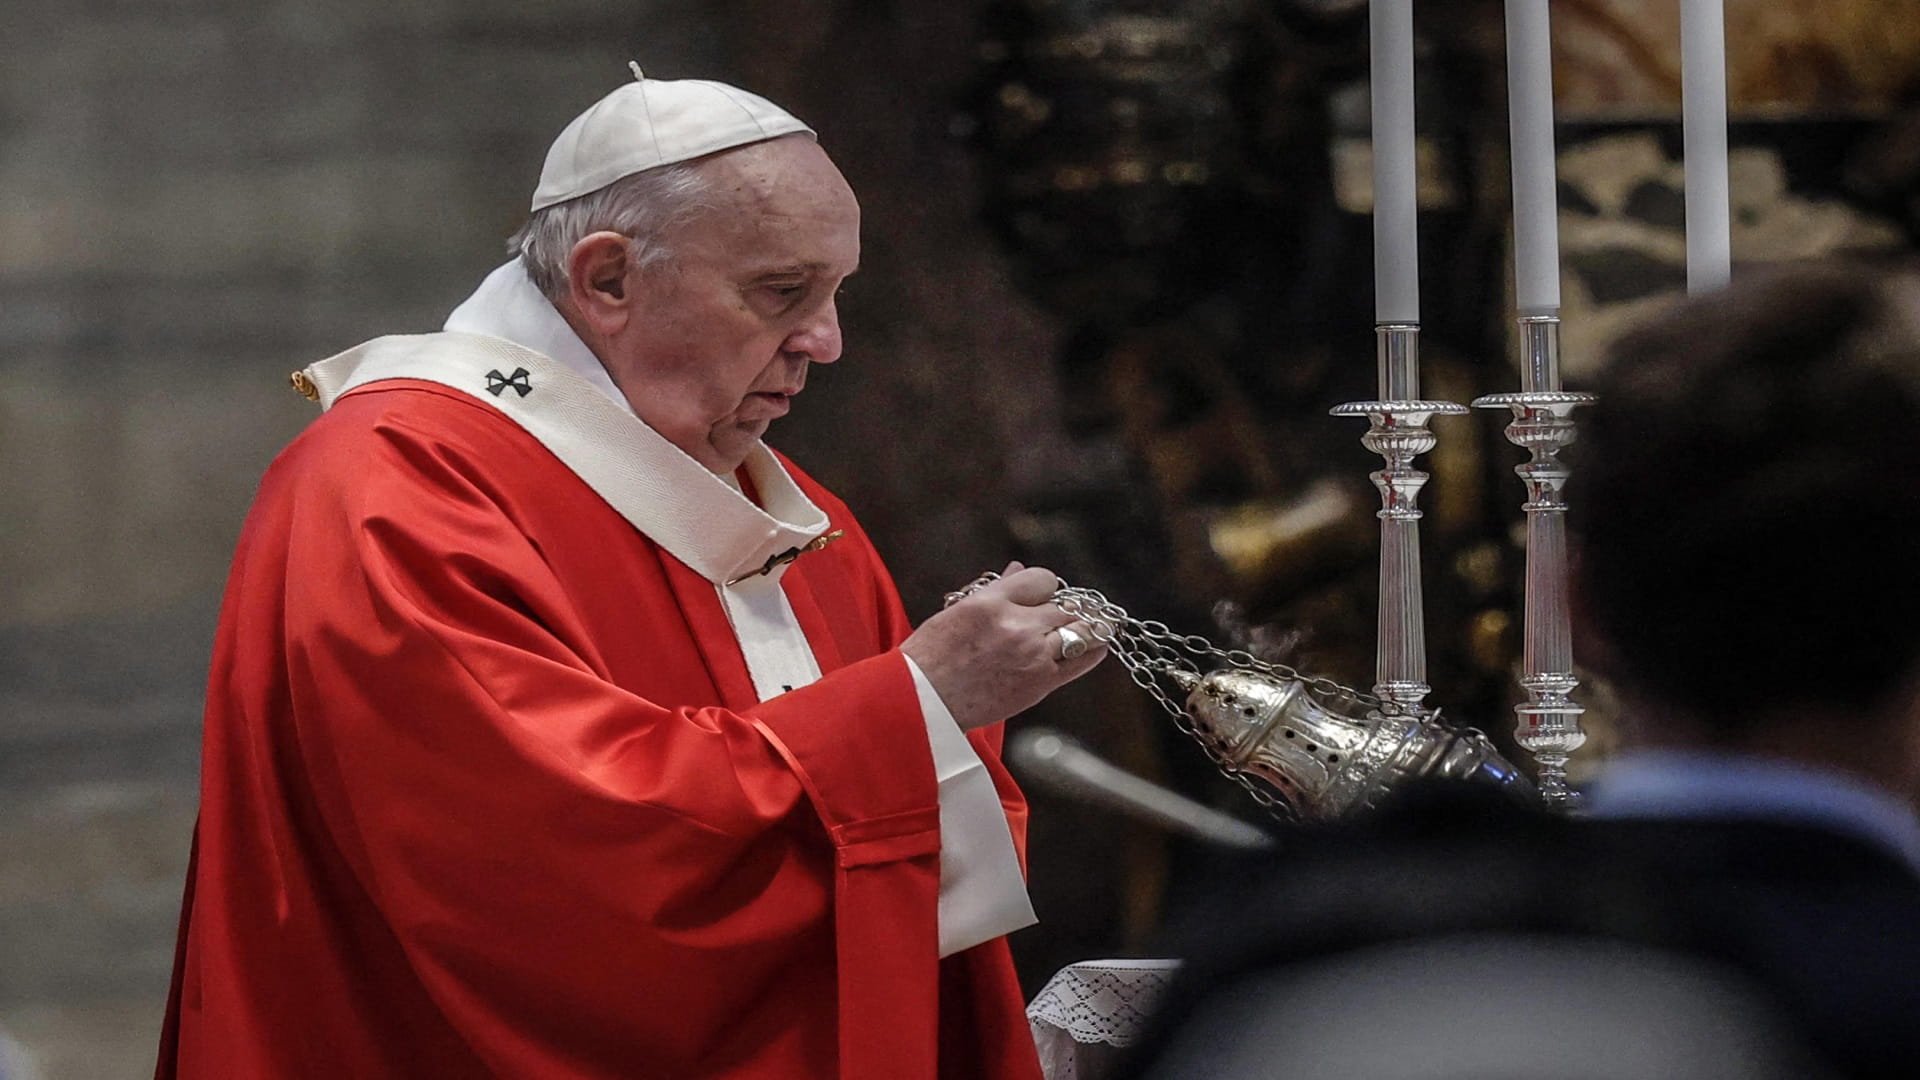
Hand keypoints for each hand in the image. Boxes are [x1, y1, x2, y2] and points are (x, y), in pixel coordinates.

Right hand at [902, 563, 1106, 730]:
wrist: (923, 702)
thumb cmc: (932, 656)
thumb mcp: (957, 612)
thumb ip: (995, 590)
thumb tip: (1017, 569)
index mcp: (991, 603)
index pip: (1042, 579)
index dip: (1045, 586)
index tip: (1043, 595)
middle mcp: (1016, 626)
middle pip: (1067, 604)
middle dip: (1069, 606)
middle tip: (1071, 611)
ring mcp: (1032, 655)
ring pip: (1082, 629)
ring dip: (1089, 625)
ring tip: (1095, 624)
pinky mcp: (1040, 683)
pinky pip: (1082, 661)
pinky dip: (1092, 650)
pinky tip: (1095, 645)